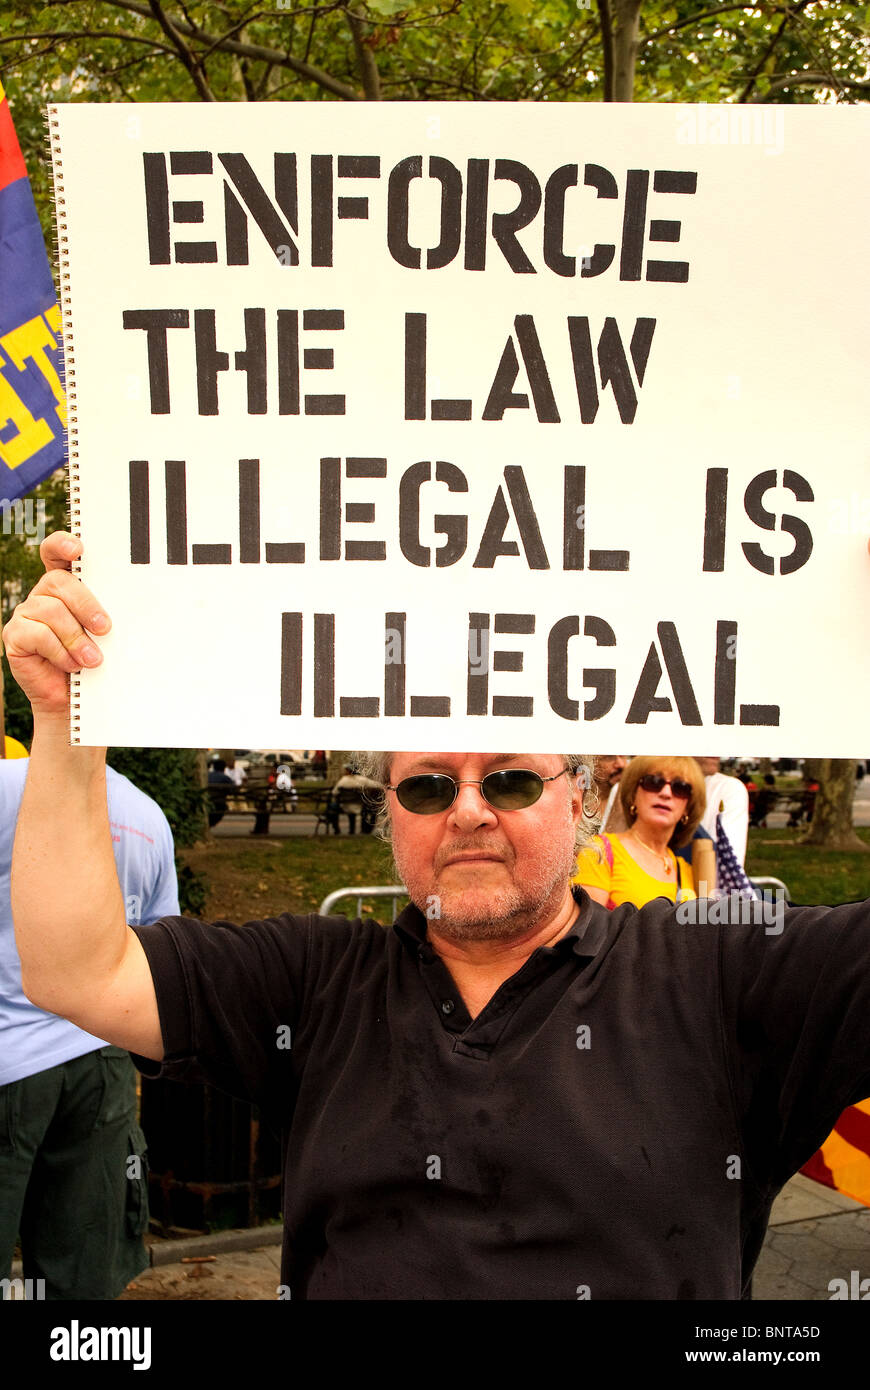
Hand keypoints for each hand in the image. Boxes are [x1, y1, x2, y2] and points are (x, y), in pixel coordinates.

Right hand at [1, 532, 110, 719]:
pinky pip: (38, 634)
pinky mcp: (14, 636)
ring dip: (76, 637)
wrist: (73, 700)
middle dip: (86, 605)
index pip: (56, 553)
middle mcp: (43, 595)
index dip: (62, 544)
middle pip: (59, 581)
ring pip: (51, 611)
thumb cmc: (92, 662)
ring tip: (92, 659)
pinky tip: (71, 664)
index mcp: (65, 587)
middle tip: (105, 629)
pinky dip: (60, 651)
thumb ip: (102, 616)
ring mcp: (26, 614)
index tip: (78, 548)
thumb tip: (114, 615)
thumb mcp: (102, 636)